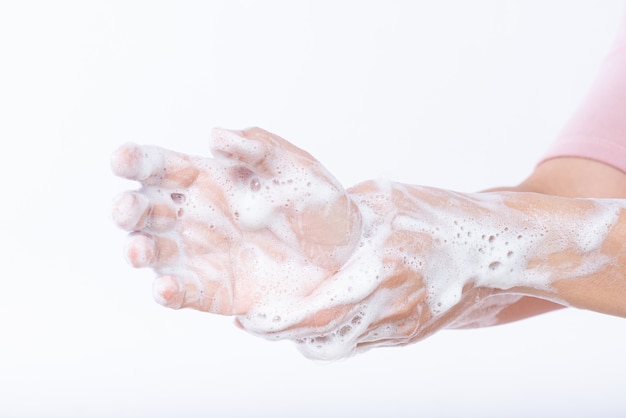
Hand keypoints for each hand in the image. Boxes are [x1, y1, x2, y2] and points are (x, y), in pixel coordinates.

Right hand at [111, 128, 361, 318]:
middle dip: (128, 209)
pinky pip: (183, 293)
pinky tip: (166, 287)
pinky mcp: (215, 292)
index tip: (122, 158)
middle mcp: (196, 218)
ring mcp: (201, 256)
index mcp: (208, 180)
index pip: (161, 167)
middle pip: (144, 211)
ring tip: (139, 249)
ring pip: (153, 253)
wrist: (347, 252)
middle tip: (128, 209)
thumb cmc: (317, 202)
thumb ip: (255, 146)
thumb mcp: (292, 165)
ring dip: (138, 251)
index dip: (136, 161)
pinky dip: (168, 292)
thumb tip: (214, 136)